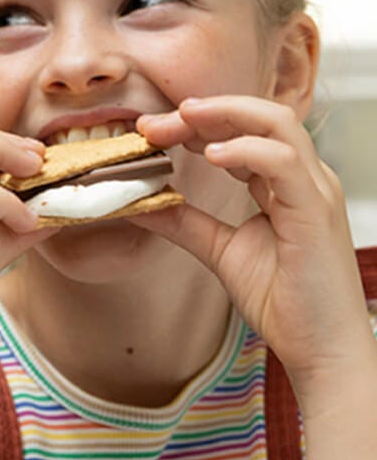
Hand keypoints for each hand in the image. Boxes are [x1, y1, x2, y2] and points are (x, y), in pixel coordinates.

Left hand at [137, 97, 370, 392]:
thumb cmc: (283, 301)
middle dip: (202, 112)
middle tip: (152, 122)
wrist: (320, 348)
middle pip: (256, 117)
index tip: (150, 129)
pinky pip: (284, 162)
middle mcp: (303, 177)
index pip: (241, 132)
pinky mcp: (315, 211)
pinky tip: (209, 155)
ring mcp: (314, 190)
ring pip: (276, 124)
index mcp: (283, 182)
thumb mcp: (219, 250)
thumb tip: (138, 202)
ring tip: (179, 121)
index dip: (195, 124)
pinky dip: (246, 150)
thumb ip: (183, 222)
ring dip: (223, 116)